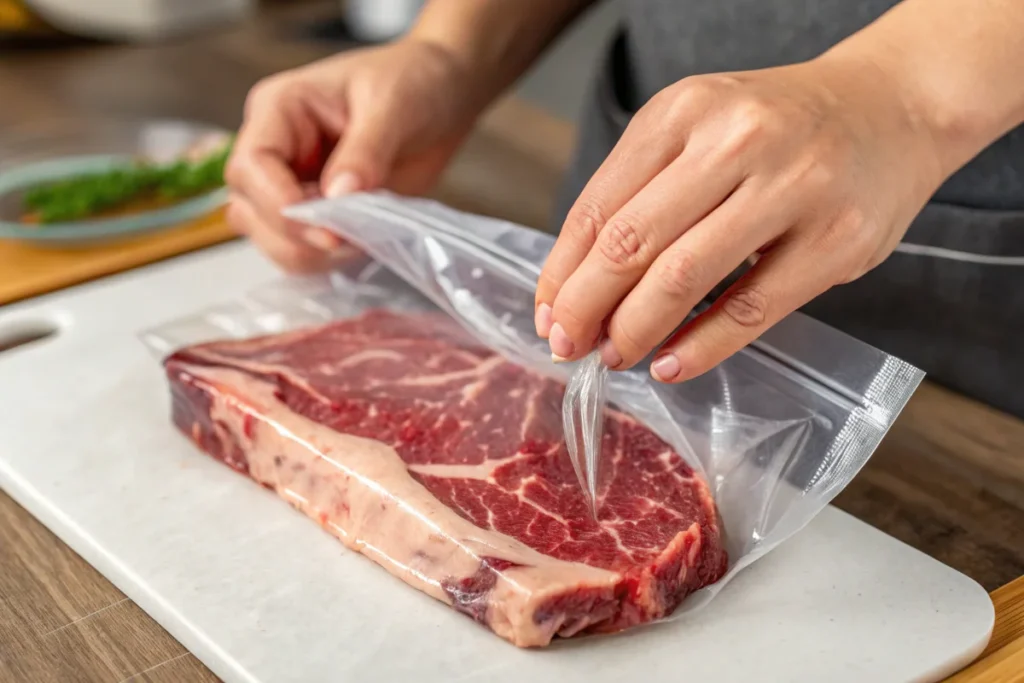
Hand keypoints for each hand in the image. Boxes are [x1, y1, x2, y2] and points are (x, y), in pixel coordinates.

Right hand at [226, 38, 482, 271]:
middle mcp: (275, 151)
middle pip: (250, 211)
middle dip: (297, 236)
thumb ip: (365, 151)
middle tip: (352, 237)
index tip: (327, 229)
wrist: (442, 96)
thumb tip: (338, 197)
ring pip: (271, 240)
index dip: (279, 204)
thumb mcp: (393, 106)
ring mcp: (292, 185)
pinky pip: (303, 251)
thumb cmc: (412, 81)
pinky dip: (329, 260)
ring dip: (313, 254)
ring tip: (361, 237)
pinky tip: (362, 243)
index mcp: (279, 110)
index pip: (250, 167)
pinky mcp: (316, 214)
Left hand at [535, 54, 945, 381]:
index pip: (598, 207)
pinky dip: (700, 348)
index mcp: (684, 110)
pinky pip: (750, 309)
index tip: (548, 315)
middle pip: (630, 243)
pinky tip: (670, 365)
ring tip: (614, 356)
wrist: (891, 106)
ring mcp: (792, 187)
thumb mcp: (698, 129)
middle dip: (585, 308)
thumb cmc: (778, 127)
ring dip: (633, 330)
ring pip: (682, 277)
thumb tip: (575, 285)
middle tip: (568, 346)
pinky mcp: (836, 240)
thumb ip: (640, 191)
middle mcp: (734, 139)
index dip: (562, 273)